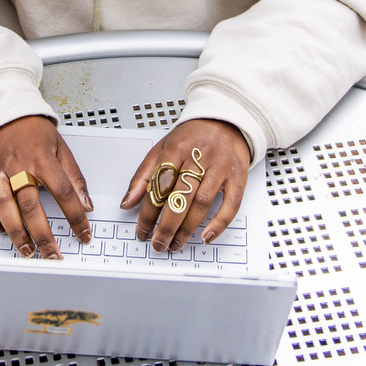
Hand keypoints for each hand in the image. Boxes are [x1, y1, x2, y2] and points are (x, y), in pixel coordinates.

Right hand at [0, 116, 92, 259]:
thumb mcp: (60, 146)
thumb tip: (87, 203)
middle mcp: (19, 166)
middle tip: (52, 255)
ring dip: (16, 233)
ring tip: (28, 250)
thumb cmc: (31, 130)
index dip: (75, 217)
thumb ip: (74, 176)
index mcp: (42, 158)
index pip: (63, 192)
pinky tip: (1, 229)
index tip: (83, 234)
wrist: (0, 111)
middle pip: (32, 206)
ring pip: (5, 207)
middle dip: (44, 235)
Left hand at [122, 119, 250, 252]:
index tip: (142, 232)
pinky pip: (231, 204)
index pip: (158, 187)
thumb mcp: (161, 149)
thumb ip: (143, 176)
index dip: (148, 214)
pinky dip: (219, 223)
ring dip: (187, 229)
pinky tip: (206, 236)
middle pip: (180, 198)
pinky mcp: (238, 177)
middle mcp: (199, 158)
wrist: (225, 120)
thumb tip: (127, 203)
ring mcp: (220, 168)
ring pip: (202, 204)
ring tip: (176, 244)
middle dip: (167, 227)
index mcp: (176, 150)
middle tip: (158, 244)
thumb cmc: (191, 138)